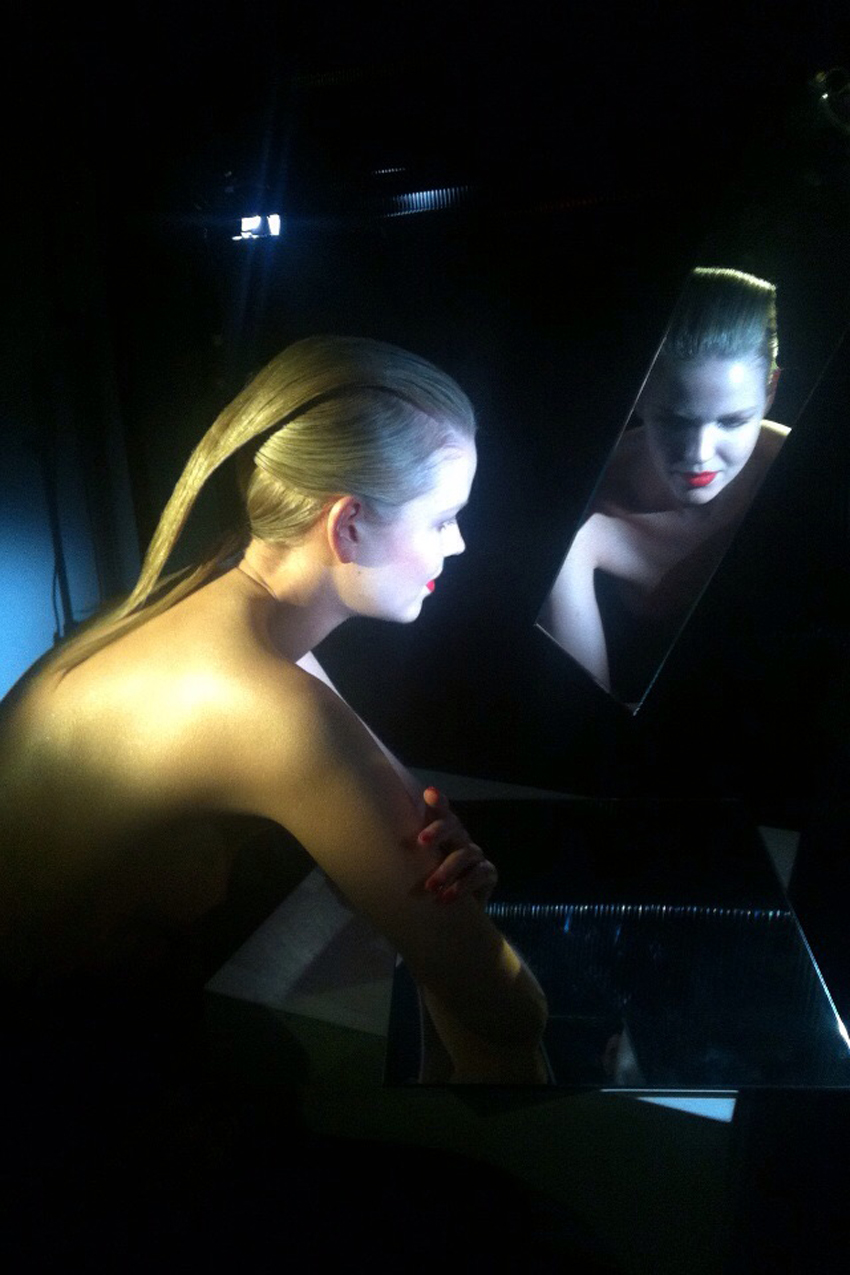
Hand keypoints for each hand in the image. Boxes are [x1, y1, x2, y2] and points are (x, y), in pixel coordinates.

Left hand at [417, 787, 496, 906]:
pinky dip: (462, 887)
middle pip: (453, 825)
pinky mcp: (488, 872)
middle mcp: (460, 837)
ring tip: (430, 887)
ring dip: (447, 869)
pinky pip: (479, 874)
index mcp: (443, 831)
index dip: (437, 802)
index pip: (441, 811)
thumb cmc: (430, 879)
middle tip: (421, 841)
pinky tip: (446, 898)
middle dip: (438, 830)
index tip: (428, 793)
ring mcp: (476, 854)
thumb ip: (406, 853)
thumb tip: (373, 844)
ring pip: (465, 853)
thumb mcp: (416, 864)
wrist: (458, 906)